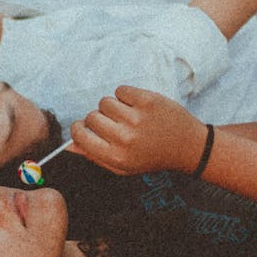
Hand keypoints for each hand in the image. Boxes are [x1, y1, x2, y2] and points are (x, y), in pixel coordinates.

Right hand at [69, 85, 206, 174]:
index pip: (81, 135)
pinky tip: (137, 106)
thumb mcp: (122, 166)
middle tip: (113, 123)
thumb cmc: (150, 157)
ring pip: (105, 102)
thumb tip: (70, 145)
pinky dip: (125, 95)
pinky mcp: (147, 100)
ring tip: (127, 115)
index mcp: (116, 156)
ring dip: (112, 106)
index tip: (83, 127)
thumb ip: (94, 156)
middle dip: (98, 118)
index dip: (78, 129)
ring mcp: (137, 118)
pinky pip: (120, 90)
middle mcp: (124, 138)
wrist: (186, 146)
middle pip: (92, 116)